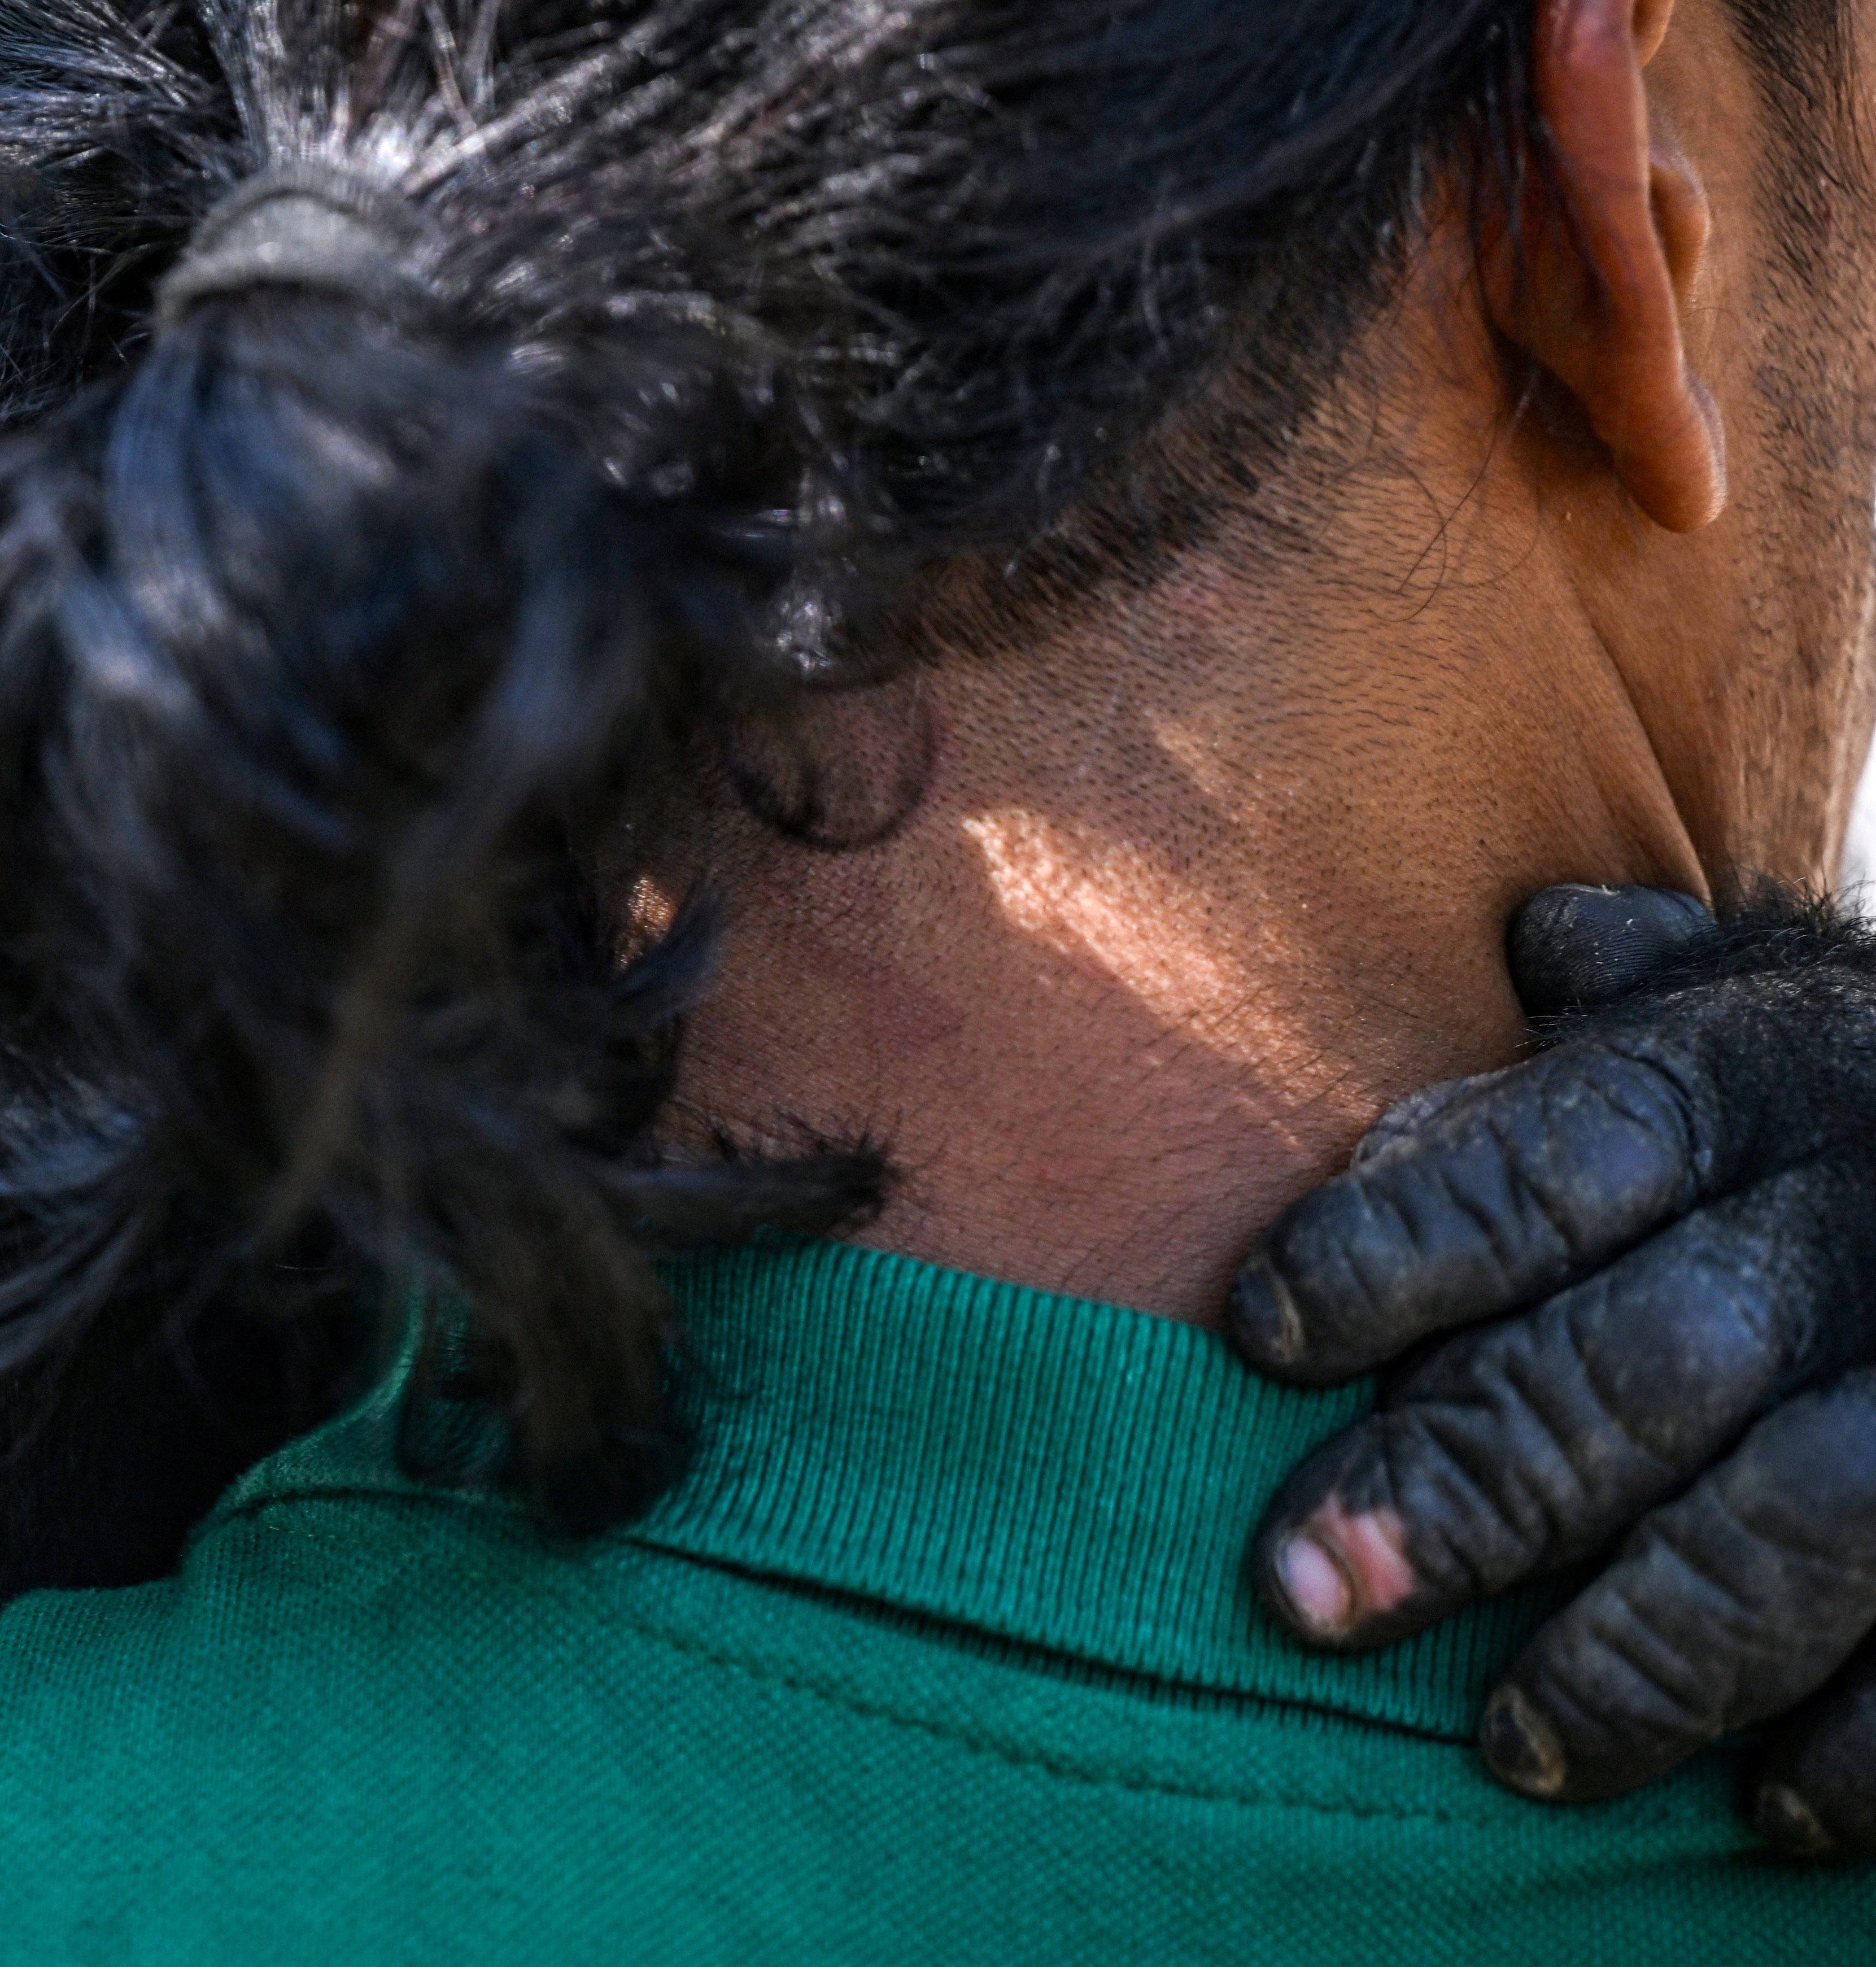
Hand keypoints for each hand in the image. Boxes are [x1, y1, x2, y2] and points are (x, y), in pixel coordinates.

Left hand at [1230, 883, 1875, 1853]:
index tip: (1257, 1335)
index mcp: (1765, 1077)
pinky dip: (1868, 1742)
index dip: (1400, 1246)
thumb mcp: (1767, 1003)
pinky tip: (1766, 1804)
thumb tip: (1523, 946)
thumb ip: (1633, 997)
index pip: (1555, 1157)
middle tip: (1309, 1596)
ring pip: (1799, 1528)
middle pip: (1643, 1362)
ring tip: (1512, 1748)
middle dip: (1470, 1488)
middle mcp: (1865, 1219)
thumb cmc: (1863, 1100)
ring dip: (1642, 1653)